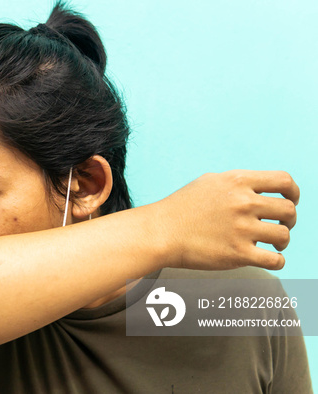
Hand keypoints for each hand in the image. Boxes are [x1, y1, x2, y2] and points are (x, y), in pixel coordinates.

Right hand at [154, 170, 298, 270]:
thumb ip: (237, 183)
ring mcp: (241, 229)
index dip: (294, 192)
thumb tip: (262, 187)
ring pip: (284, 235)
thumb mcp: (209, 182)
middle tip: (279, 226)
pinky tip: (270, 259)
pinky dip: (278, 261)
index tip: (290, 201)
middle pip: (288, 210)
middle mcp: (242, 203)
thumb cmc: (181, 208)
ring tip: (273, 245)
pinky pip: (275, 260)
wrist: (160, 232)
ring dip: (282, 241)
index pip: (284, 181)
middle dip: (289, 220)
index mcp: (237, 182)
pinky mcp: (237, 254)